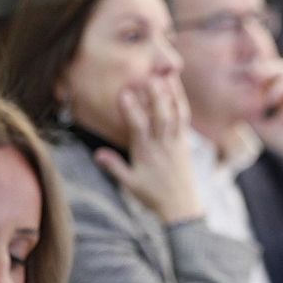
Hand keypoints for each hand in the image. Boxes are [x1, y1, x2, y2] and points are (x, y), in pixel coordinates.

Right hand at [93, 79, 204, 223]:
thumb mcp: (130, 184)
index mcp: (146, 153)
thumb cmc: (152, 196)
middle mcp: (162, 145)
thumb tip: (97, 154)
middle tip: (149, 76)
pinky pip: (183, 120)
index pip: (137, 128)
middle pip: (160, 117)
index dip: (130, 110)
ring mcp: (176, 142)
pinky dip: (180, 103)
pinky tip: (176, 89)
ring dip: (172, 95)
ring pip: (175, 115)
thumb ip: (114, 167)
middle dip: (156, 96)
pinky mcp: (185, 143)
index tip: (122, 93)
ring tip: (167, 75)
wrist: (181, 207)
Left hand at [247, 59, 282, 178]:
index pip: (270, 73)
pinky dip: (280, 88)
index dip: (256, 72)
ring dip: (269, 73)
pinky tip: (270, 100)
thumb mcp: (264, 128)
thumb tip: (232, 105)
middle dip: (261, 66)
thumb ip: (252, 115)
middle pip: (278, 65)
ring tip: (254, 80)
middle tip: (244, 72)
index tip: (239, 77)